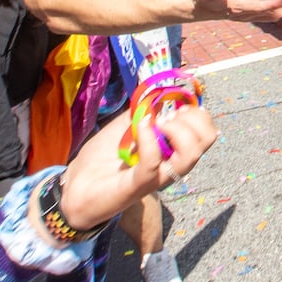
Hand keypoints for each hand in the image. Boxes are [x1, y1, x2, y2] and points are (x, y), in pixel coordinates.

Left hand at [57, 98, 217, 229]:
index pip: (206, 131)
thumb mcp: (124, 125)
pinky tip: (139, 128)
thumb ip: (143, 112)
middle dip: (192, 118)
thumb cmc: (101, 158)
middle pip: (206, 140)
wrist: (75, 186)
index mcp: (172, 150)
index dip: (196, 112)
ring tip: (156, 124)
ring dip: (177, 130)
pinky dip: (149, 139)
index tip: (172, 107)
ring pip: (191, 156)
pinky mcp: (138, 186)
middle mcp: (171, 165)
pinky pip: (153, 162)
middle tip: (165, 117)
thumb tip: (159, 95)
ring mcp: (157, 177)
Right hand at [188, 0, 281, 22]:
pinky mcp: (243, 13)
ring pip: (265, 16)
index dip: (272, 4)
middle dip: (281, 10)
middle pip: (266, 13)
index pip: (258, 6)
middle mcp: (242, 13)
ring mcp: (243, 15)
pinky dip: (272, 13)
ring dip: (279, 12)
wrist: (196, 8)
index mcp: (236, 7)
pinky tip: (281, 12)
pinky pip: (261, 15)